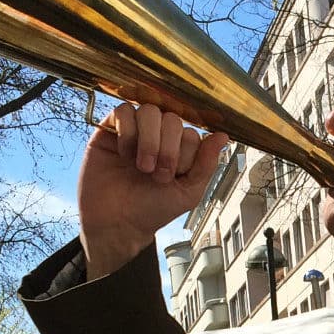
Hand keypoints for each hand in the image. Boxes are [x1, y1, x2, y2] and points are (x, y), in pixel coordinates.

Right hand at [78, 104, 228, 277]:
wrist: (116, 223)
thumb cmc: (150, 210)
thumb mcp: (187, 193)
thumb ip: (206, 164)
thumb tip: (223, 136)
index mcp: (178, 150)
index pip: (190, 133)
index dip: (185, 154)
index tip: (173, 176)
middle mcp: (158, 137)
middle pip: (172, 119)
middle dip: (168, 150)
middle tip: (157, 175)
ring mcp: (135, 131)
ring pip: (150, 111)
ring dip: (150, 141)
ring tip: (143, 167)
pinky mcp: (110, 129)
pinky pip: (124, 110)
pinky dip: (128, 132)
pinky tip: (124, 154)